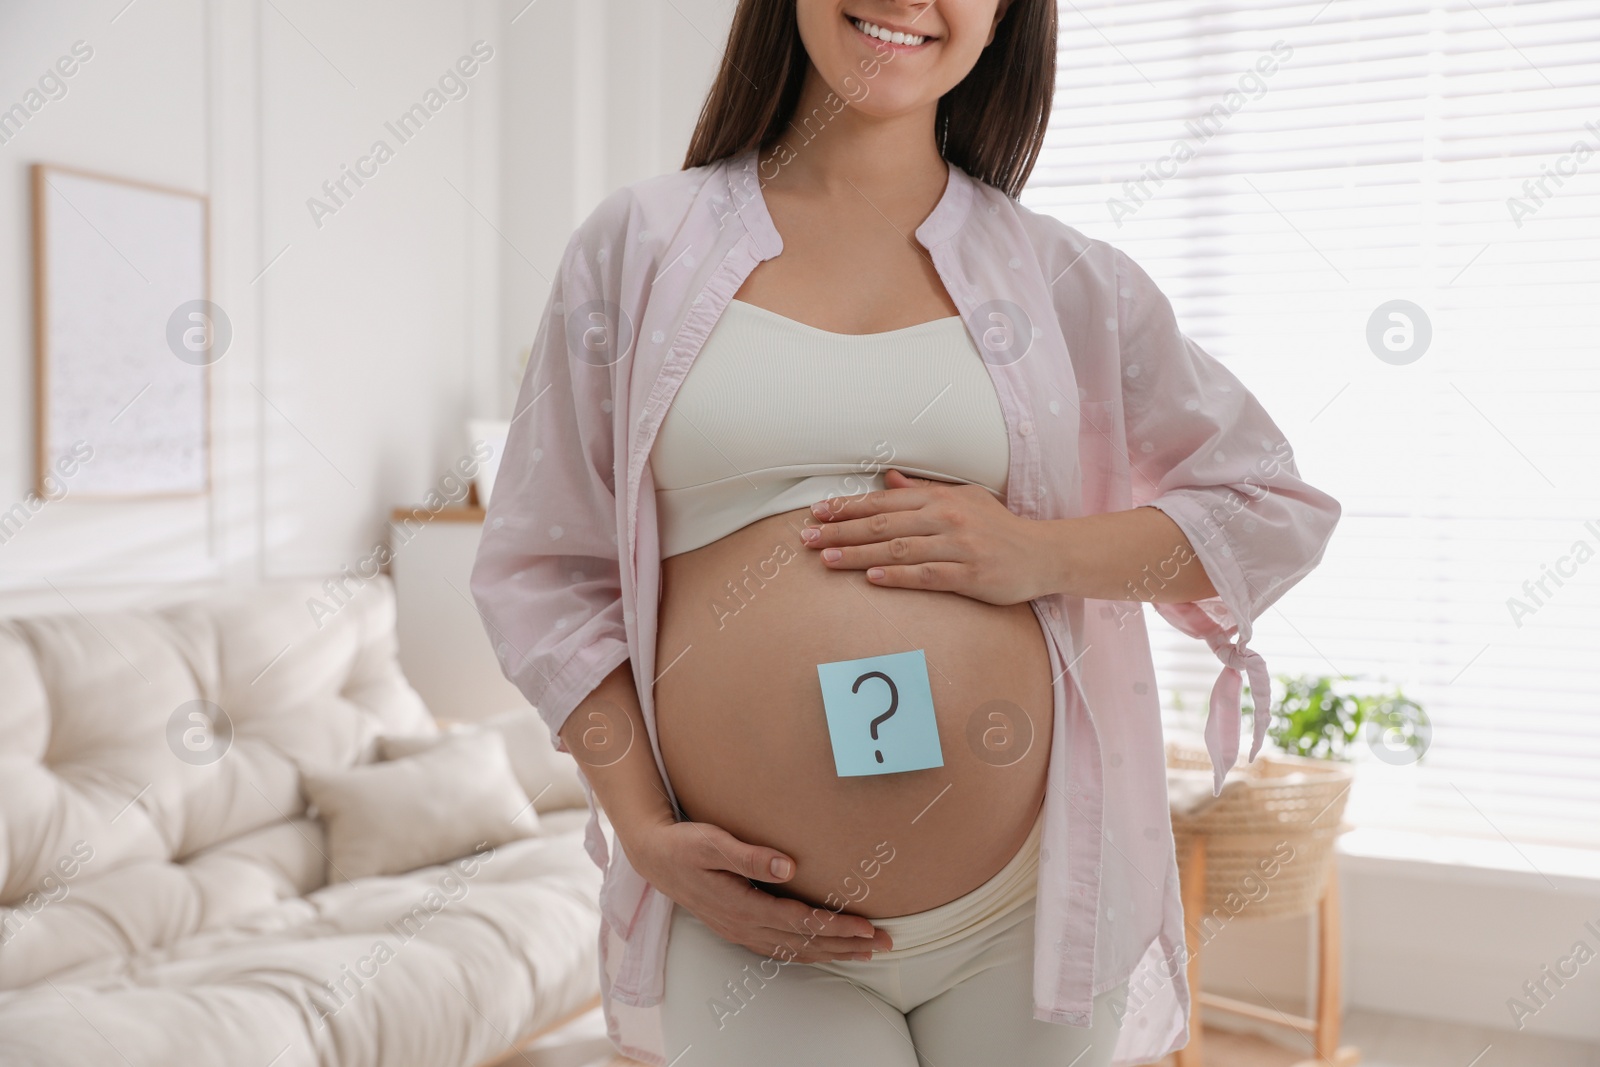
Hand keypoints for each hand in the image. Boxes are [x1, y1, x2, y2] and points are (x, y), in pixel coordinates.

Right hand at [626, 817, 893, 962]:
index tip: (868, 927)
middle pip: (804, 943)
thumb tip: (789, 866)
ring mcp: (739, 930)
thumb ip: (750, 856)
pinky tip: (822, 951)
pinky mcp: (737, 928)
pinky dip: (807, 952)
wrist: (653, 857)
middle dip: (846, 945)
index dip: (837, 927)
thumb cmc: (685, 844)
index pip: (801, 922)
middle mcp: (743, 925)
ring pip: (794, 950)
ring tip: (865, 952)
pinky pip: (779, 949)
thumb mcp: (713, 842)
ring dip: (831, 952)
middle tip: (885, 944)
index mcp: (742, 906)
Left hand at [802, 469, 1047, 604]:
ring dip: (858, 554)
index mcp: (941, 498)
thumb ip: (923, 490)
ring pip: (898, 549)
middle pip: (883, 523)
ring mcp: (958, 546)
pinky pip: (926, 575)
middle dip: (841, 530)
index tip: (818, 513)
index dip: (848, 507)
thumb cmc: (998, 527)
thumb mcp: (963, 498)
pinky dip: (897, 577)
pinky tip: (871, 579)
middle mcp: (946, 518)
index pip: (884, 500)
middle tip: (807, 538)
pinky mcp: (969, 575)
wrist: (1041, 554)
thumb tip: (887, 478)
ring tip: (827, 559)